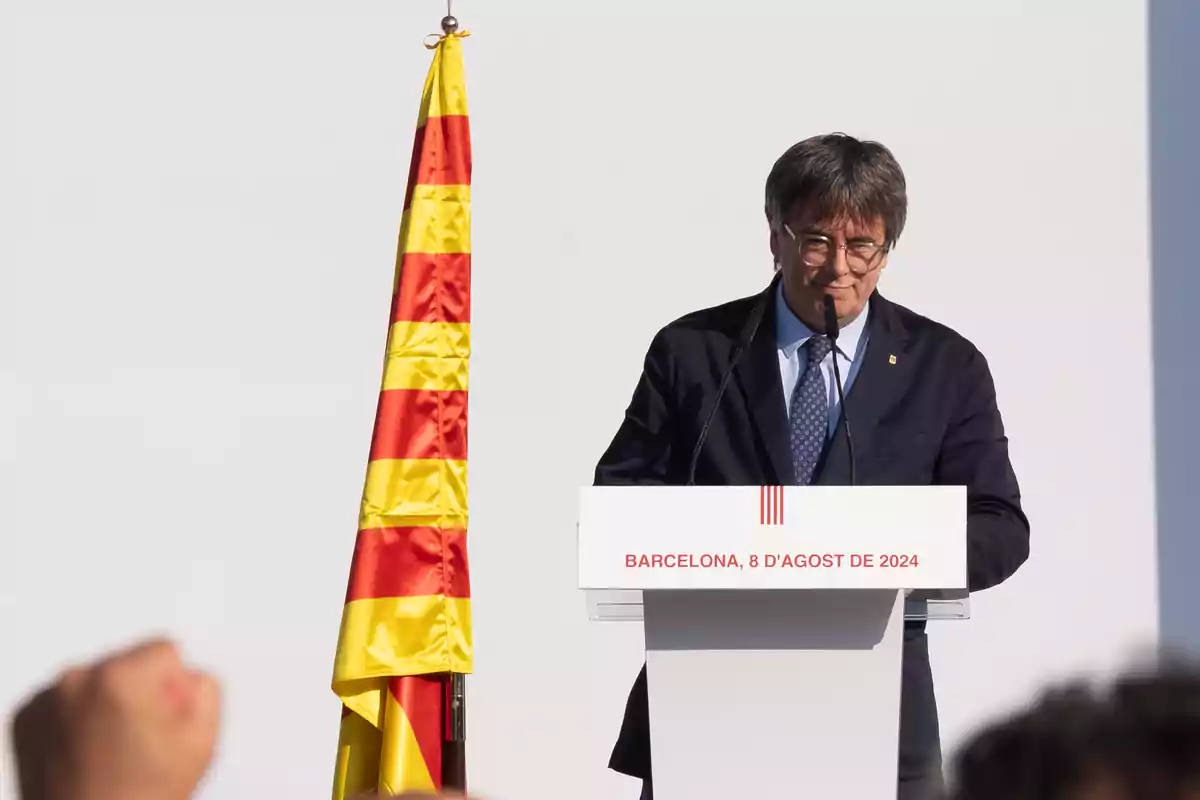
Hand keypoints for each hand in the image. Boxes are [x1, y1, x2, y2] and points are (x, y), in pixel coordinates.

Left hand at [10, 638, 220, 799]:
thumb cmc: (139, 797)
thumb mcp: (201, 741)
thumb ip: (205, 686)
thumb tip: (184, 674)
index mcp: (121, 677)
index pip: (165, 649)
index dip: (174, 688)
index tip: (161, 724)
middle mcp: (76, 679)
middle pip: (128, 662)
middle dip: (139, 693)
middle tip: (137, 742)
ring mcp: (45, 699)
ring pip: (97, 680)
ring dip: (107, 704)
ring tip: (110, 751)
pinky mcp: (25, 716)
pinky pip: (66, 699)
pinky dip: (78, 719)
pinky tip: (86, 752)